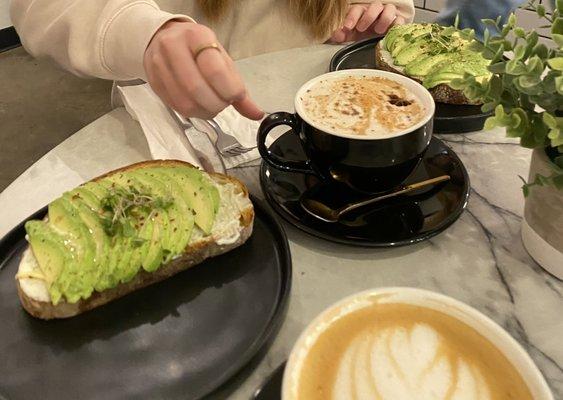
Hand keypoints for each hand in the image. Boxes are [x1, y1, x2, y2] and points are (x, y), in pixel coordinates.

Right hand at [144, 21, 262, 119]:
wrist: (166, 38)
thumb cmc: (199, 50)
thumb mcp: (222, 60)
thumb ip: (238, 88)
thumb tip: (256, 114)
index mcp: (196, 37)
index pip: (214, 70)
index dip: (229, 90)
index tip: (236, 96)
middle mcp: (173, 47)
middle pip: (197, 89)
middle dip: (217, 104)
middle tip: (223, 103)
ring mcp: (159, 64)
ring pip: (185, 102)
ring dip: (205, 111)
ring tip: (212, 105)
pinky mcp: (153, 82)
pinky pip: (175, 107)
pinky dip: (193, 113)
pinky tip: (199, 105)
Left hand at [330, 2, 404, 42]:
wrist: (374, 42)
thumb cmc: (360, 35)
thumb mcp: (349, 35)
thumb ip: (341, 34)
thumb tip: (337, 35)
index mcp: (362, 12)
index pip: (357, 9)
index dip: (352, 17)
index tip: (347, 27)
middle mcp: (375, 11)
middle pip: (375, 6)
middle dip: (368, 17)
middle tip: (361, 28)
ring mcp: (387, 16)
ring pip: (389, 9)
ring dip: (384, 19)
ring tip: (378, 30)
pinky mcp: (397, 23)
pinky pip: (400, 20)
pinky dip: (396, 25)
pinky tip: (390, 32)